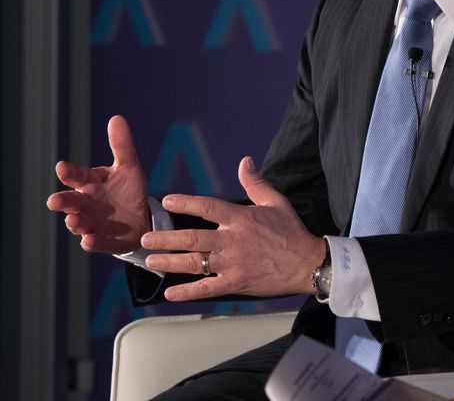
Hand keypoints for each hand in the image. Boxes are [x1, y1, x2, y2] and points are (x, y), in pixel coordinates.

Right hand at [47, 115, 150, 253]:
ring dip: (75, 223)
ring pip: (80, 223)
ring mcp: (93, 223)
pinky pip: (96, 242)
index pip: (76, 175)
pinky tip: (88, 241)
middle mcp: (86, 203)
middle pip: (71, 201)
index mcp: (90, 182)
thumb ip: (122, 146)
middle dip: (63, 201)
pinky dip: (91, 242)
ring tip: (73, 220)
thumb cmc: (128, 190)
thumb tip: (117, 118)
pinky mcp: (105, 240)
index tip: (62, 167)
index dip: (69, 172)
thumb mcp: (129, 166)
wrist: (142, 218)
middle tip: (54, 201)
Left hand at [138, 156, 324, 300]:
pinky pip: (206, 288)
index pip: (207, 207)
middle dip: (165, 238)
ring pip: (194, 262)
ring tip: (150, 260)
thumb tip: (245, 162)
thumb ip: (255, 183)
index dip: (185, 203)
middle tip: (146, 237)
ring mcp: (232, 263)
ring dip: (169, 262)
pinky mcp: (236, 282)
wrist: (307, 264)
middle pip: (192, 237)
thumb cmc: (292, 233)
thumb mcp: (276, 202)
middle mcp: (232, 240)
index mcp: (240, 218)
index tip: (167, 201)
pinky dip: (187, 291)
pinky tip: (171, 292)